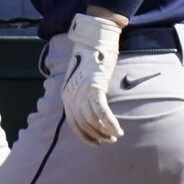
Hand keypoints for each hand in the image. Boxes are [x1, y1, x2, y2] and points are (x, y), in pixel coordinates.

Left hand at [61, 13, 123, 144]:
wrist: (94, 40)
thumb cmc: (91, 60)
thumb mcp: (82, 80)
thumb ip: (83, 95)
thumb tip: (93, 111)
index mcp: (66, 95)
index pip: (74, 123)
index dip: (85, 136)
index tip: (96, 142)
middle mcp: (71, 96)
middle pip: (83, 124)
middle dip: (97, 136)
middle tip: (109, 140)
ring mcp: (82, 92)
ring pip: (92, 121)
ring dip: (105, 131)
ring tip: (115, 135)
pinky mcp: (94, 88)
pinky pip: (101, 112)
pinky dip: (110, 123)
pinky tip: (117, 129)